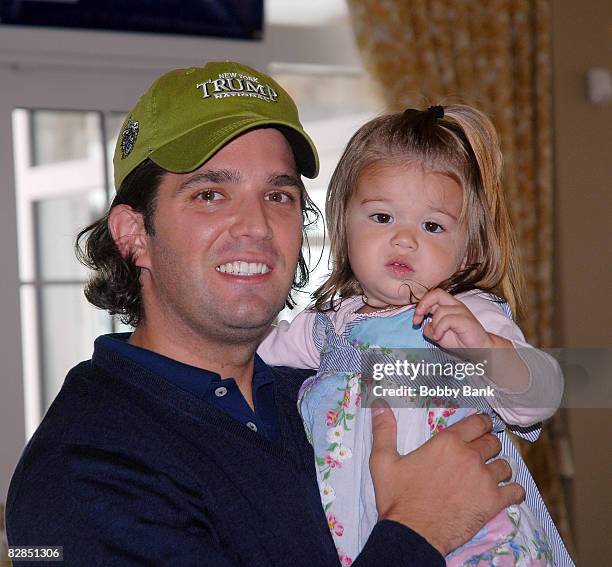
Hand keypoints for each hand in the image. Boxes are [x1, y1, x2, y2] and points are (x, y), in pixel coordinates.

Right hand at [369, 402, 523, 555]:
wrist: (412, 533)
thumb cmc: (397, 497)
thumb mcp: (383, 460)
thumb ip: (384, 430)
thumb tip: (379, 405)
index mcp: (447, 442)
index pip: (477, 423)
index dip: (482, 423)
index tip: (482, 426)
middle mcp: (470, 456)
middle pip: (493, 442)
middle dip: (489, 444)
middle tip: (482, 451)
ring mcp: (484, 479)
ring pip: (505, 465)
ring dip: (499, 468)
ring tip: (490, 474)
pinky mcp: (493, 502)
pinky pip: (515, 491)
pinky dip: (513, 491)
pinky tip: (506, 493)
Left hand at [413, 288, 501, 349]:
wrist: (478, 349)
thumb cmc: (460, 341)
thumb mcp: (438, 335)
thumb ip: (429, 328)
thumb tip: (423, 325)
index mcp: (448, 306)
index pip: (433, 295)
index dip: (421, 305)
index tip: (416, 319)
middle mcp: (455, 305)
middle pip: (437, 293)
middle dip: (423, 305)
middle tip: (417, 319)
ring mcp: (461, 311)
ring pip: (440, 311)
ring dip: (434, 325)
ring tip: (436, 336)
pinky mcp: (466, 320)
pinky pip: (447, 319)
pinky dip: (439, 329)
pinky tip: (439, 337)